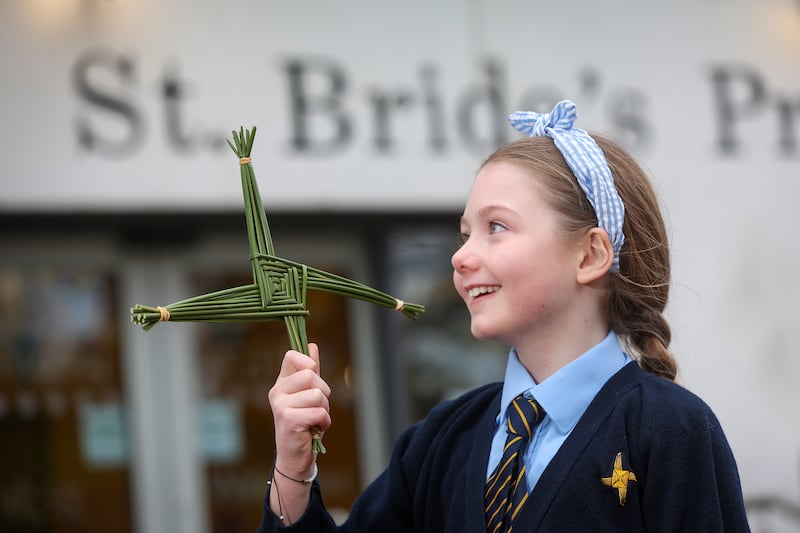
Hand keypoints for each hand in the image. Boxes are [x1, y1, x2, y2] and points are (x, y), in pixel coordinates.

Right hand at [268, 343, 331, 478]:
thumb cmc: (305, 424)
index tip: (313, 376)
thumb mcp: (309, 395)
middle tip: (316, 408)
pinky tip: (314, 429)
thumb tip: (312, 345)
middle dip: (323, 392)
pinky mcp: (288, 420)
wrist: (296, 457)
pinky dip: (324, 422)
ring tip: (314, 420)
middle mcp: (277, 392)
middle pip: (310, 374)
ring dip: (324, 409)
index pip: (292, 356)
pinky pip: (319, 412)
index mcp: (282, 383)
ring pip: (318, 394)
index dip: (308, 362)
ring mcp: (280, 405)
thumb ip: (310, 371)